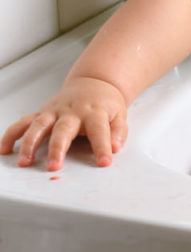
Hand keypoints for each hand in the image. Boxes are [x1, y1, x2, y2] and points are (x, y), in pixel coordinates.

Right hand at [0, 76, 127, 170]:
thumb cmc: (105, 104)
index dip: (102, 146)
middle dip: (58, 148)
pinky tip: (5, 149)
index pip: (99, 130)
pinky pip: (23, 123)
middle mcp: (72, 112)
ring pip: (38, 125)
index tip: (105, 162)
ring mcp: (54, 112)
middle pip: (63, 129)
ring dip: (30, 143)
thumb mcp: (119, 115)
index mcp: (94, 112)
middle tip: (54, 167)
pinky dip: (12, 135)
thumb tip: (116, 147)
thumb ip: (118, 132)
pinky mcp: (42, 114)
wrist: (94, 83)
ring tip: (25, 162)